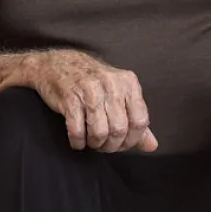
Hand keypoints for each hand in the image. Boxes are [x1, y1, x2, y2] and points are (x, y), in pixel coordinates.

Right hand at [24, 49, 157, 152]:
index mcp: (128, 82)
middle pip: (119, 129)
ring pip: (100, 132)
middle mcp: (111, 84)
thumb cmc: (92, 82)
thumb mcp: (119, 95)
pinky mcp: (70, 98)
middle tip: (105, 146)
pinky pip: (77, 130)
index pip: (140, 120)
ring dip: (95, 144)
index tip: (123, 144)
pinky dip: (78, 141)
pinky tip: (78, 140)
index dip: (133, 140)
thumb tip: (152, 146)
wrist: (58, 65)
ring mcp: (90, 90)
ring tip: (92, 142)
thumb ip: (136, 120)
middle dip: (112, 145)